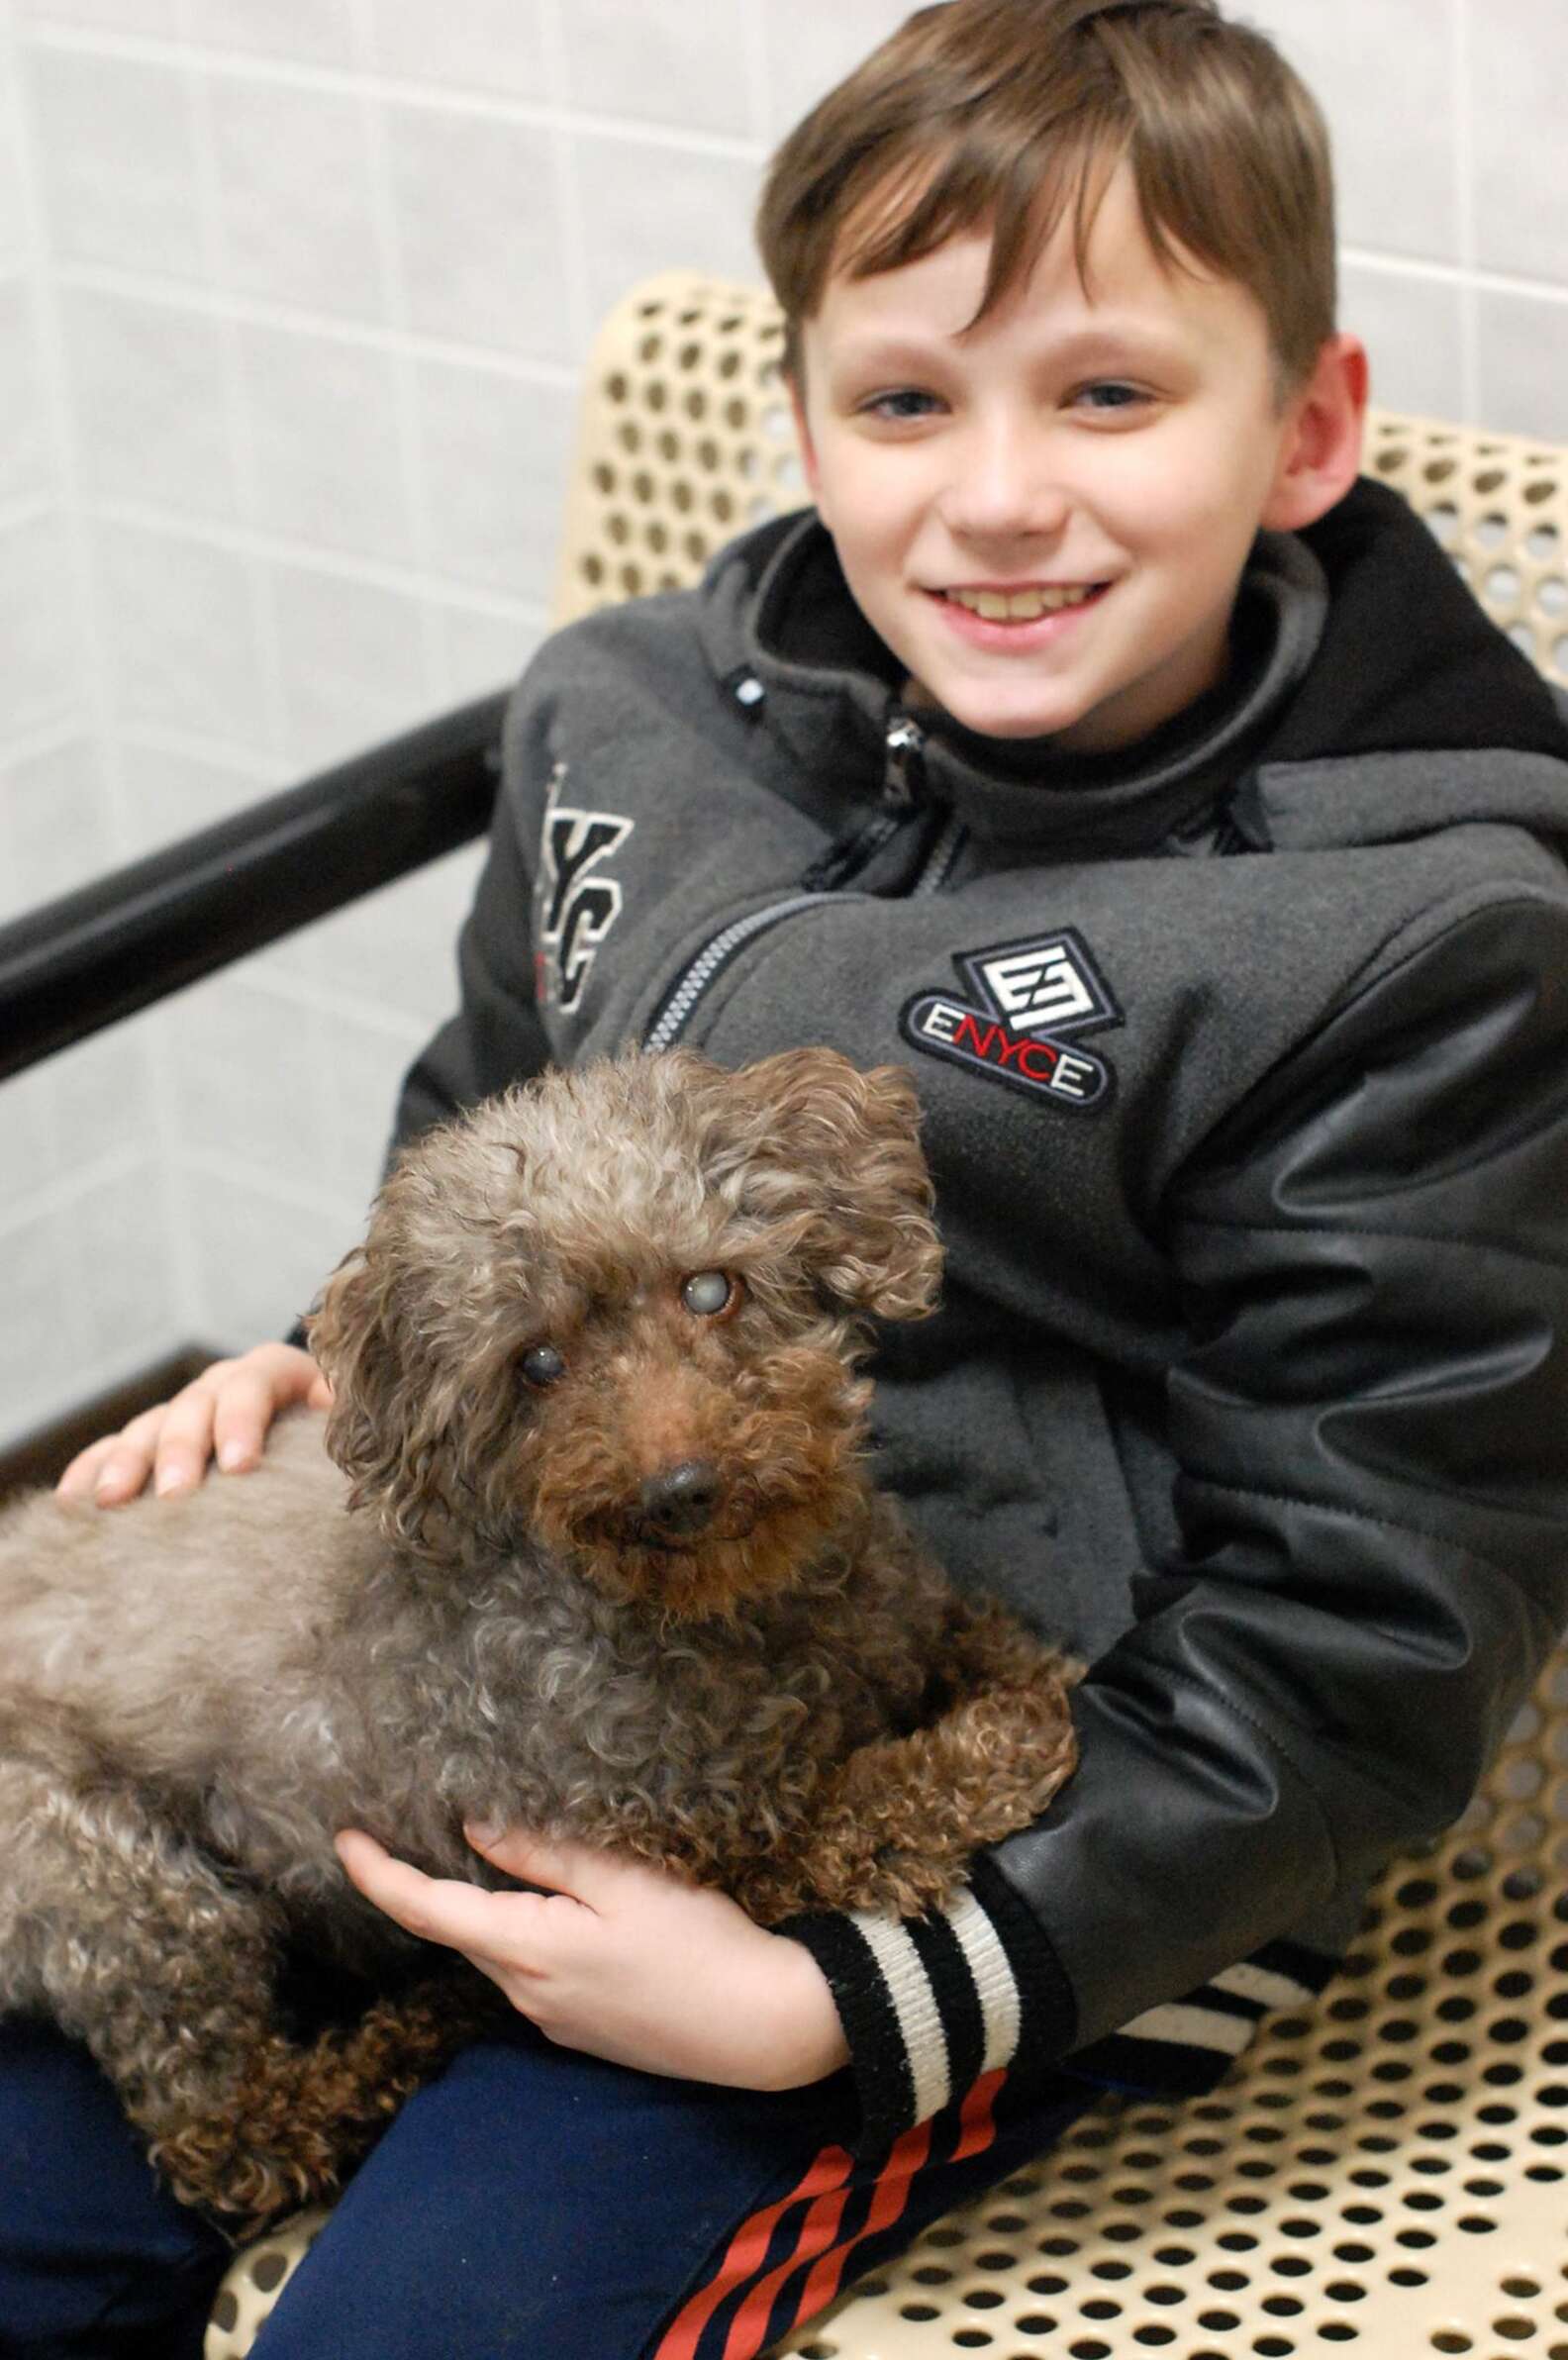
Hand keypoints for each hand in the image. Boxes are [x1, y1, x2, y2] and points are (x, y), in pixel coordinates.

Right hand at [56, 1342, 331, 1505]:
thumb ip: (354, 1439)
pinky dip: (91, 1472)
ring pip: (149, 1427)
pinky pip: (112, 1450)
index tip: (240, 1467)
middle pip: (195, 1407)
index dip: (244, 1421)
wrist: (316, 1439)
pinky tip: (73, 1504)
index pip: (255, 1385)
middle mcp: (224, 1386)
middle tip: (177, 1496)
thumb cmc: (341, 1442)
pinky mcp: (153, 1441)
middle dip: (183, 1451)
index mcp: (278, 1373)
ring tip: (111, 1502)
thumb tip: (376, 1468)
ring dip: (129, 1463)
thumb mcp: (355, 1431)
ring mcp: (183, 1412)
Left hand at [334, 1827, 850, 2091]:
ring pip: (496, 1952)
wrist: (761, 2026)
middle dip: (426, 1885)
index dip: (377, 1873)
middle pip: (457, 1931)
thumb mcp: (625, 1878)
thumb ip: (545, 1853)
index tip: (341, 1837)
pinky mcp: (581, 2030)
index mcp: (528, 1949)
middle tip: (403, 1830)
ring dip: (481, 1909)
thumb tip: (473, 1831)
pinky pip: (531, 1974)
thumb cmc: (700, 1942)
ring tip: (487, 1858)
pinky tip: (555, 1908)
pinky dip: (521, 1934)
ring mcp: (552, 2020)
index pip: (427, 1909)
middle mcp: (526, 1993)